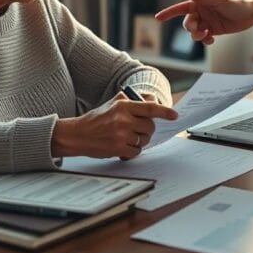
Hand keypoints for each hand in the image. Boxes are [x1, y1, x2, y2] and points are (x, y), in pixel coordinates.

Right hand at [51, 93, 177, 158]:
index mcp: (123, 105)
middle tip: (138, 130)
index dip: (164, 112)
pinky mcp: (118, 148)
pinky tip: (123, 146)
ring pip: (144, 140)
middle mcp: (123, 119)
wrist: (78, 135)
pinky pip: (137, 151)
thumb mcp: (112, 104)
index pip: (149, 108)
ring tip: (127, 137)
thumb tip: (153, 102)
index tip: (174, 115)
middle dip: (147, 130)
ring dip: (140, 140)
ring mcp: (121, 134)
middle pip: (150, 127)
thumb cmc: (96, 119)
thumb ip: (132, 101)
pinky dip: (133, 150)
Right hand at [154, 0, 252, 44]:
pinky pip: (203, 38)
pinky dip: (204, 40)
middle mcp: (201, 12)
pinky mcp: (213, 30)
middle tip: (197, 31)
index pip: (181, 7)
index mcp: (200, 2)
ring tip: (207, 36)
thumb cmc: (237, 4)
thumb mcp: (221, 1)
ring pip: (194, 32)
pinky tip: (211, 40)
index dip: (169, 13)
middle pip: (187, 22)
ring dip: (197, 36)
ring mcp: (206, 22)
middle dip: (190, 28)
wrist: (251, 14)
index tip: (158, 18)